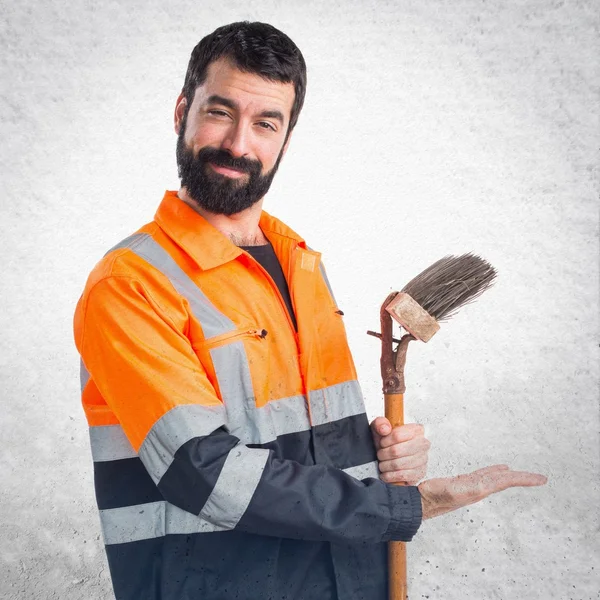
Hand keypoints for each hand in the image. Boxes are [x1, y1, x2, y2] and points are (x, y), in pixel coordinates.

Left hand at [371, 417, 430, 484]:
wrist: (391, 457)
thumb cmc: (387, 442)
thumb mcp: (380, 428)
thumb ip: (380, 424)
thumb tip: (385, 429)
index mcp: (416, 430)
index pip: (397, 435)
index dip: (385, 441)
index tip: (382, 443)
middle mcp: (423, 444)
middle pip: (396, 451)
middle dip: (383, 454)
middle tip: (380, 455)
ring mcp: (423, 460)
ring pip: (398, 464)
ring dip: (385, 466)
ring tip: (383, 464)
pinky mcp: (420, 473)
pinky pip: (402, 476)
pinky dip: (390, 476)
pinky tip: (386, 473)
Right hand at [418, 464, 547, 519]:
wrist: (421, 503)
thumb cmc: (433, 498)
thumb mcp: (451, 492)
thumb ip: (465, 489)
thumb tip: (480, 488)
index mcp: (479, 490)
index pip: (506, 482)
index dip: (523, 479)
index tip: (541, 480)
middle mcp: (478, 488)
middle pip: (505, 480)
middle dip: (523, 479)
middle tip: (540, 478)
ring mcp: (472, 486)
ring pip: (496, 478)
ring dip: (510, 475)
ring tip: (519, 472)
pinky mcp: (464, 483)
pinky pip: (485, 475)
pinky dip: (495, 471)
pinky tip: (499, 470)